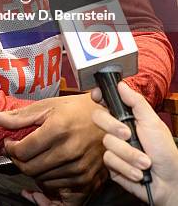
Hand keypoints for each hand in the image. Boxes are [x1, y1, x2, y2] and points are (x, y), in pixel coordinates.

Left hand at [0, 93, 107, 203]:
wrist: (110, 118)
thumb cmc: (78, 109)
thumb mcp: (48, 106)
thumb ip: (18, 116)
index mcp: (58, 130)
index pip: (22, 150)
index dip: (10, 148)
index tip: (11, 143)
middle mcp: (69, 152)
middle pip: (29, 168)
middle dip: (19, 160)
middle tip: (20, 151)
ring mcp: (79, 170)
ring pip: (43, 182)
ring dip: (34, 173)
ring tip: (38, 159)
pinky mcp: (88, 183)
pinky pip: (61, 199)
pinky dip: (48, 195)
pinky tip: (42, 190)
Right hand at [91, 81, 177, 205]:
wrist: (169, 182)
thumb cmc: (165, 151)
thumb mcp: (153, 122)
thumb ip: (136, 102)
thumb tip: (121, 84)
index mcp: (127, 116)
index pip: (106, 101)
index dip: (98, 96)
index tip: (97, 96)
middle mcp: (118, 129)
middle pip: (99, 117)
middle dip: (114, 127)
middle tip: (128, 134)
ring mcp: (114, 147)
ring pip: (107, 142)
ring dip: (129, 154)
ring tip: (144, 162)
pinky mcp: (112, 165)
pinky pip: (110, 160)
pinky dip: (127, 167)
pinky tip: (138, 171)